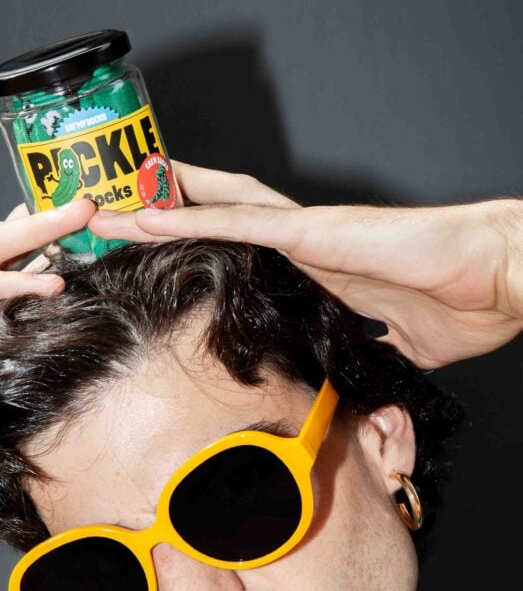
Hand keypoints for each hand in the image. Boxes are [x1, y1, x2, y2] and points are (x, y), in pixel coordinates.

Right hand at [0, 200, 95, 455]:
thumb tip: (34, 458)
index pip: (17, 277)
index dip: (56, 260)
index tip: (98, 252)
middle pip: (13, 248)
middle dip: (57, 227)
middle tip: (100, 211)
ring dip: (39, 231)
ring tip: (80, 215)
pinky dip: (4, 279)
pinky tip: (43, 280)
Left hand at [89, 162, 522, 367]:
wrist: (505, 277)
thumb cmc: (468, 301)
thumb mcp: (402, 347)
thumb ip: (372, 354)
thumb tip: (360, 383)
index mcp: (323, 266)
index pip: (248, 248)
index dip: (205, 243)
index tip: (169, 249)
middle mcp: (306, 239)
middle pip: (219, 216)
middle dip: (166, 213)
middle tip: (115, 213)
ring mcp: (308, 231)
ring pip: (215, 209)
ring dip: (159, 207)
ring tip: (107, 206)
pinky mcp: (317, 232)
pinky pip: (239, 223)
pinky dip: (190, 217)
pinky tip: (148, 213)